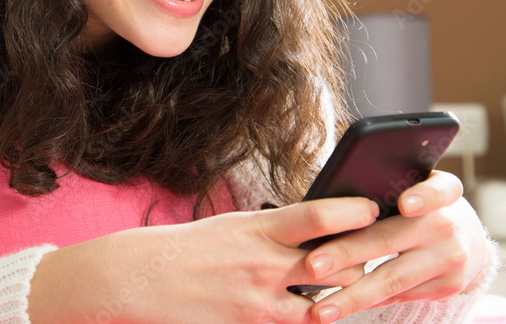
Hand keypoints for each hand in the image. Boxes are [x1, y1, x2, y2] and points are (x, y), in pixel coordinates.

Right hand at [29, 196, 378, 323]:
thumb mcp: (229, 227)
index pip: (319, 215)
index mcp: (257, 227)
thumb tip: (307, 230)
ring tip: (350, 290)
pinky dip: (310, 319)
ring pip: (325, 303)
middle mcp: (264, 262)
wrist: (138, 277)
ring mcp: (259, 300)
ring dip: (341, 297)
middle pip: (337, 263)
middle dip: (363, 261)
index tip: (374, 207)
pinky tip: (315, 313)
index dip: (354, 212)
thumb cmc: (184, 248)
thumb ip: (269, 232)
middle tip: (381, 254)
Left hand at [306, 170, 489, 323]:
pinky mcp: (448, 286)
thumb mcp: (413, 186)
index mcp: (442, 192)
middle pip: (391, 239)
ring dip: (352, 296)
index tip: (404, 204)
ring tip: (321, 309)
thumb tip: (330, 196)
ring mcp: (450, 259)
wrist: (466, 239)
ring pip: (392, 279)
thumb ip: (384, 186)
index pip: (438, 190)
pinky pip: (399, 295)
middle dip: (347, 254)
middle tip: (312, 265)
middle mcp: (449, 225)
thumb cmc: (420, 204)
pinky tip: (342, 307)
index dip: (423, 196)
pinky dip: (368, 301)